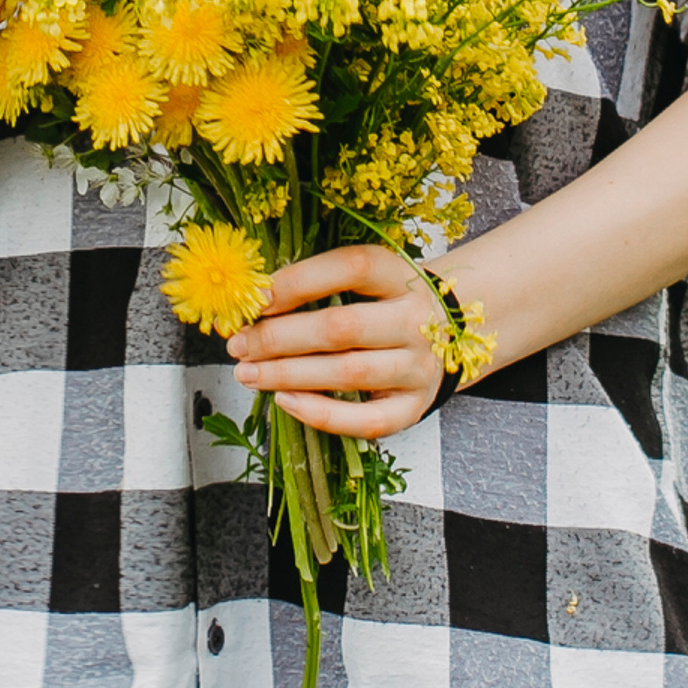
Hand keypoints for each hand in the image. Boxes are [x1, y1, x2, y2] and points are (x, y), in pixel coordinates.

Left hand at [227, 244, 452, 440]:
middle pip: (342, 327)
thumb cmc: (386, 304)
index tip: (256, 298)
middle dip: (280, 337)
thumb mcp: (365, 280)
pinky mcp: (414, 407)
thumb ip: (317, 284)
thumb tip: (254, 301)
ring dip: (289, 375)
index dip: (298, 281)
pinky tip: (285, 401)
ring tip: (248, 373)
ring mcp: (418, 367)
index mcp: (399, 275)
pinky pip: (366, 420)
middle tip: (239, 344)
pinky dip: (321, 414)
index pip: (350, 267)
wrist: (448, 337)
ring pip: (349, 373)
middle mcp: (415, 320)